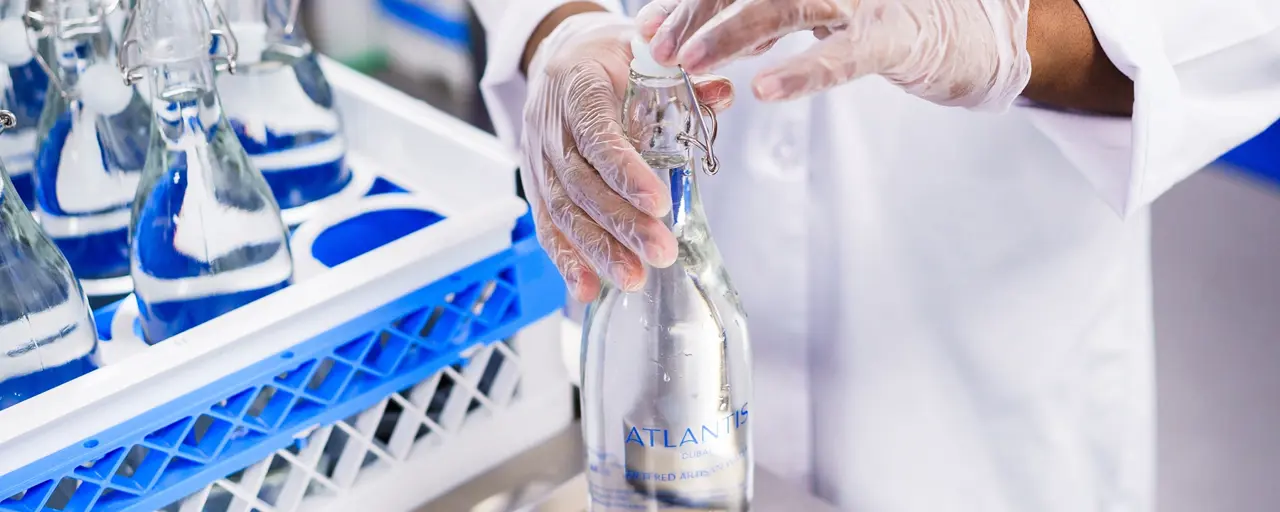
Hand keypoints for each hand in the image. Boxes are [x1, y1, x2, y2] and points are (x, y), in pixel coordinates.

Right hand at [522, 12, 733, 301]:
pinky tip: (586, 290)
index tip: (659, 202)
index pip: (597, 135)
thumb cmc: (606, 58)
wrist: (559, 57)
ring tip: (633, 278)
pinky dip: (566, 260)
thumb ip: (681, 78)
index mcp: (577, 88)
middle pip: (582, 184)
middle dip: (621, 223)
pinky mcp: (537, 185)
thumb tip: (721, 93)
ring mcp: (538, 159)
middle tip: (660, 252)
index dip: (625, 171)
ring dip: (598, 249)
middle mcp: (550, 127)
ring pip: (563, 211)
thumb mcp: (642, 53)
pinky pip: (547, 226)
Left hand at [637, 0, 1030, 109]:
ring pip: (788, 5)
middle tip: (660, 46)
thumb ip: (762, 19)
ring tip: (692, 61)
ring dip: (735, 32)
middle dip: (699, 10)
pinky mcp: (900, 36)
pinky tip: (766, 88)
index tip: (649, 28)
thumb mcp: (816, 12)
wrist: (977, 33)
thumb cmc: (887, 20)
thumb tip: (697, 33)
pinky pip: (846, 55)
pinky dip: (805, 71)